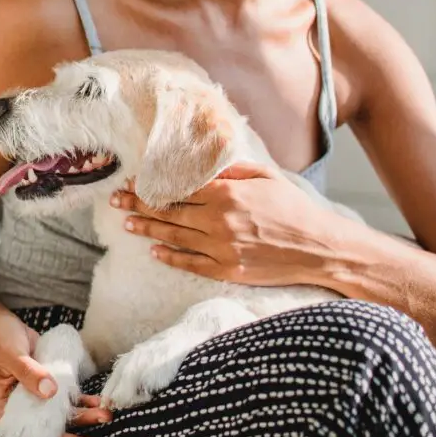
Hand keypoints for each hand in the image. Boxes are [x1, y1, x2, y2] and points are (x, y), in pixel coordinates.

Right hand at [0, 311, 111, 436]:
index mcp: (2, 412)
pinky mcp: (50, 385)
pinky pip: (69, 399)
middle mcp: (21, 412)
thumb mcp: (10, 354)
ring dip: (85, 420)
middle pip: (47, 436)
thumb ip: (29, 373)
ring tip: (107, 417)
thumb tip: (51, 391)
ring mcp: (36, 400)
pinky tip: (100, 401)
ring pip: (62, 419)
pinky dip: (84, 401)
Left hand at [110, 161, 332, 285]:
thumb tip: (206, 166)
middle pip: (170, 211)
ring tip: (126, 222)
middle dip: (140, 203)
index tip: (134, 180)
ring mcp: (221, 248)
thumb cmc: (295, 209)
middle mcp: (219, 220)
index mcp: (227, 194)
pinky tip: (154, 250)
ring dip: (147, 228)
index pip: (179, 187)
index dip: (153, 184)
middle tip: (116, 199)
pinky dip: (170, 256)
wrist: (319, 248)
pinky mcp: (227, 270)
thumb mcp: (267, 177)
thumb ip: (234, 171)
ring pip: (174, 236)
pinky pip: (191, 263)